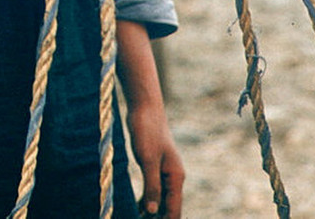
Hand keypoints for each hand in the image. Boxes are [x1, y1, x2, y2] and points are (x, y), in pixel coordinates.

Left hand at [127, 97, 183, 217]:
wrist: (144, 107)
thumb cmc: (147, 131)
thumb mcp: (147, 159)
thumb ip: (151, 186)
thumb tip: (152, 212)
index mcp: (176, 177)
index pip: (174, 209)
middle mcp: (173, 177)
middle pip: (169, 207)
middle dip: (159, 218)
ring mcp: (164, 171)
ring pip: (161, 199)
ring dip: (153, 212)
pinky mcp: (154, 165)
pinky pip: (153, 188)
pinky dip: (148, 199)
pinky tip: (139, 208)